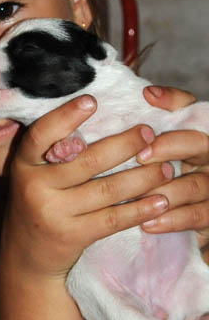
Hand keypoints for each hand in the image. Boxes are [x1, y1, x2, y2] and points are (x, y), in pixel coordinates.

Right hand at [0, 95, 172, 280]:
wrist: (26, 257)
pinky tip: (159, 201)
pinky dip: (139, 209)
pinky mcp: (71, 235)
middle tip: (149, 134)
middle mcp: (34, 186)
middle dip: (124, 146)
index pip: (40, 135)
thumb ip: (54, 152)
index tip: (92, 101)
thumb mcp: (34, 175)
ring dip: (142, 178)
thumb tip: (98, 119)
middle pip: (87, 161)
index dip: (65, 116)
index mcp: (23, 164)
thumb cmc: (38, 203)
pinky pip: (113, 219)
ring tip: (165, 169)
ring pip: (106, 189)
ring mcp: (52, 213)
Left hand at [139, 85, 208, 242]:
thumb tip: (119, 107)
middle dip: (170, 146)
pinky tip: (148, 223)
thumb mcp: (144, 155)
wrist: (174, 222)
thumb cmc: (152, 182)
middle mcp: (207, 156)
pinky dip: (172, 220)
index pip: (189, 108)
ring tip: (137, 195)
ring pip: (196, 184)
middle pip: (200, 142)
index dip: (173, 99)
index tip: (147, 96)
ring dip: (165, 190)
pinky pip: (197, 215)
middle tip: (141, 154)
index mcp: (192, 136)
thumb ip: (135, 135)